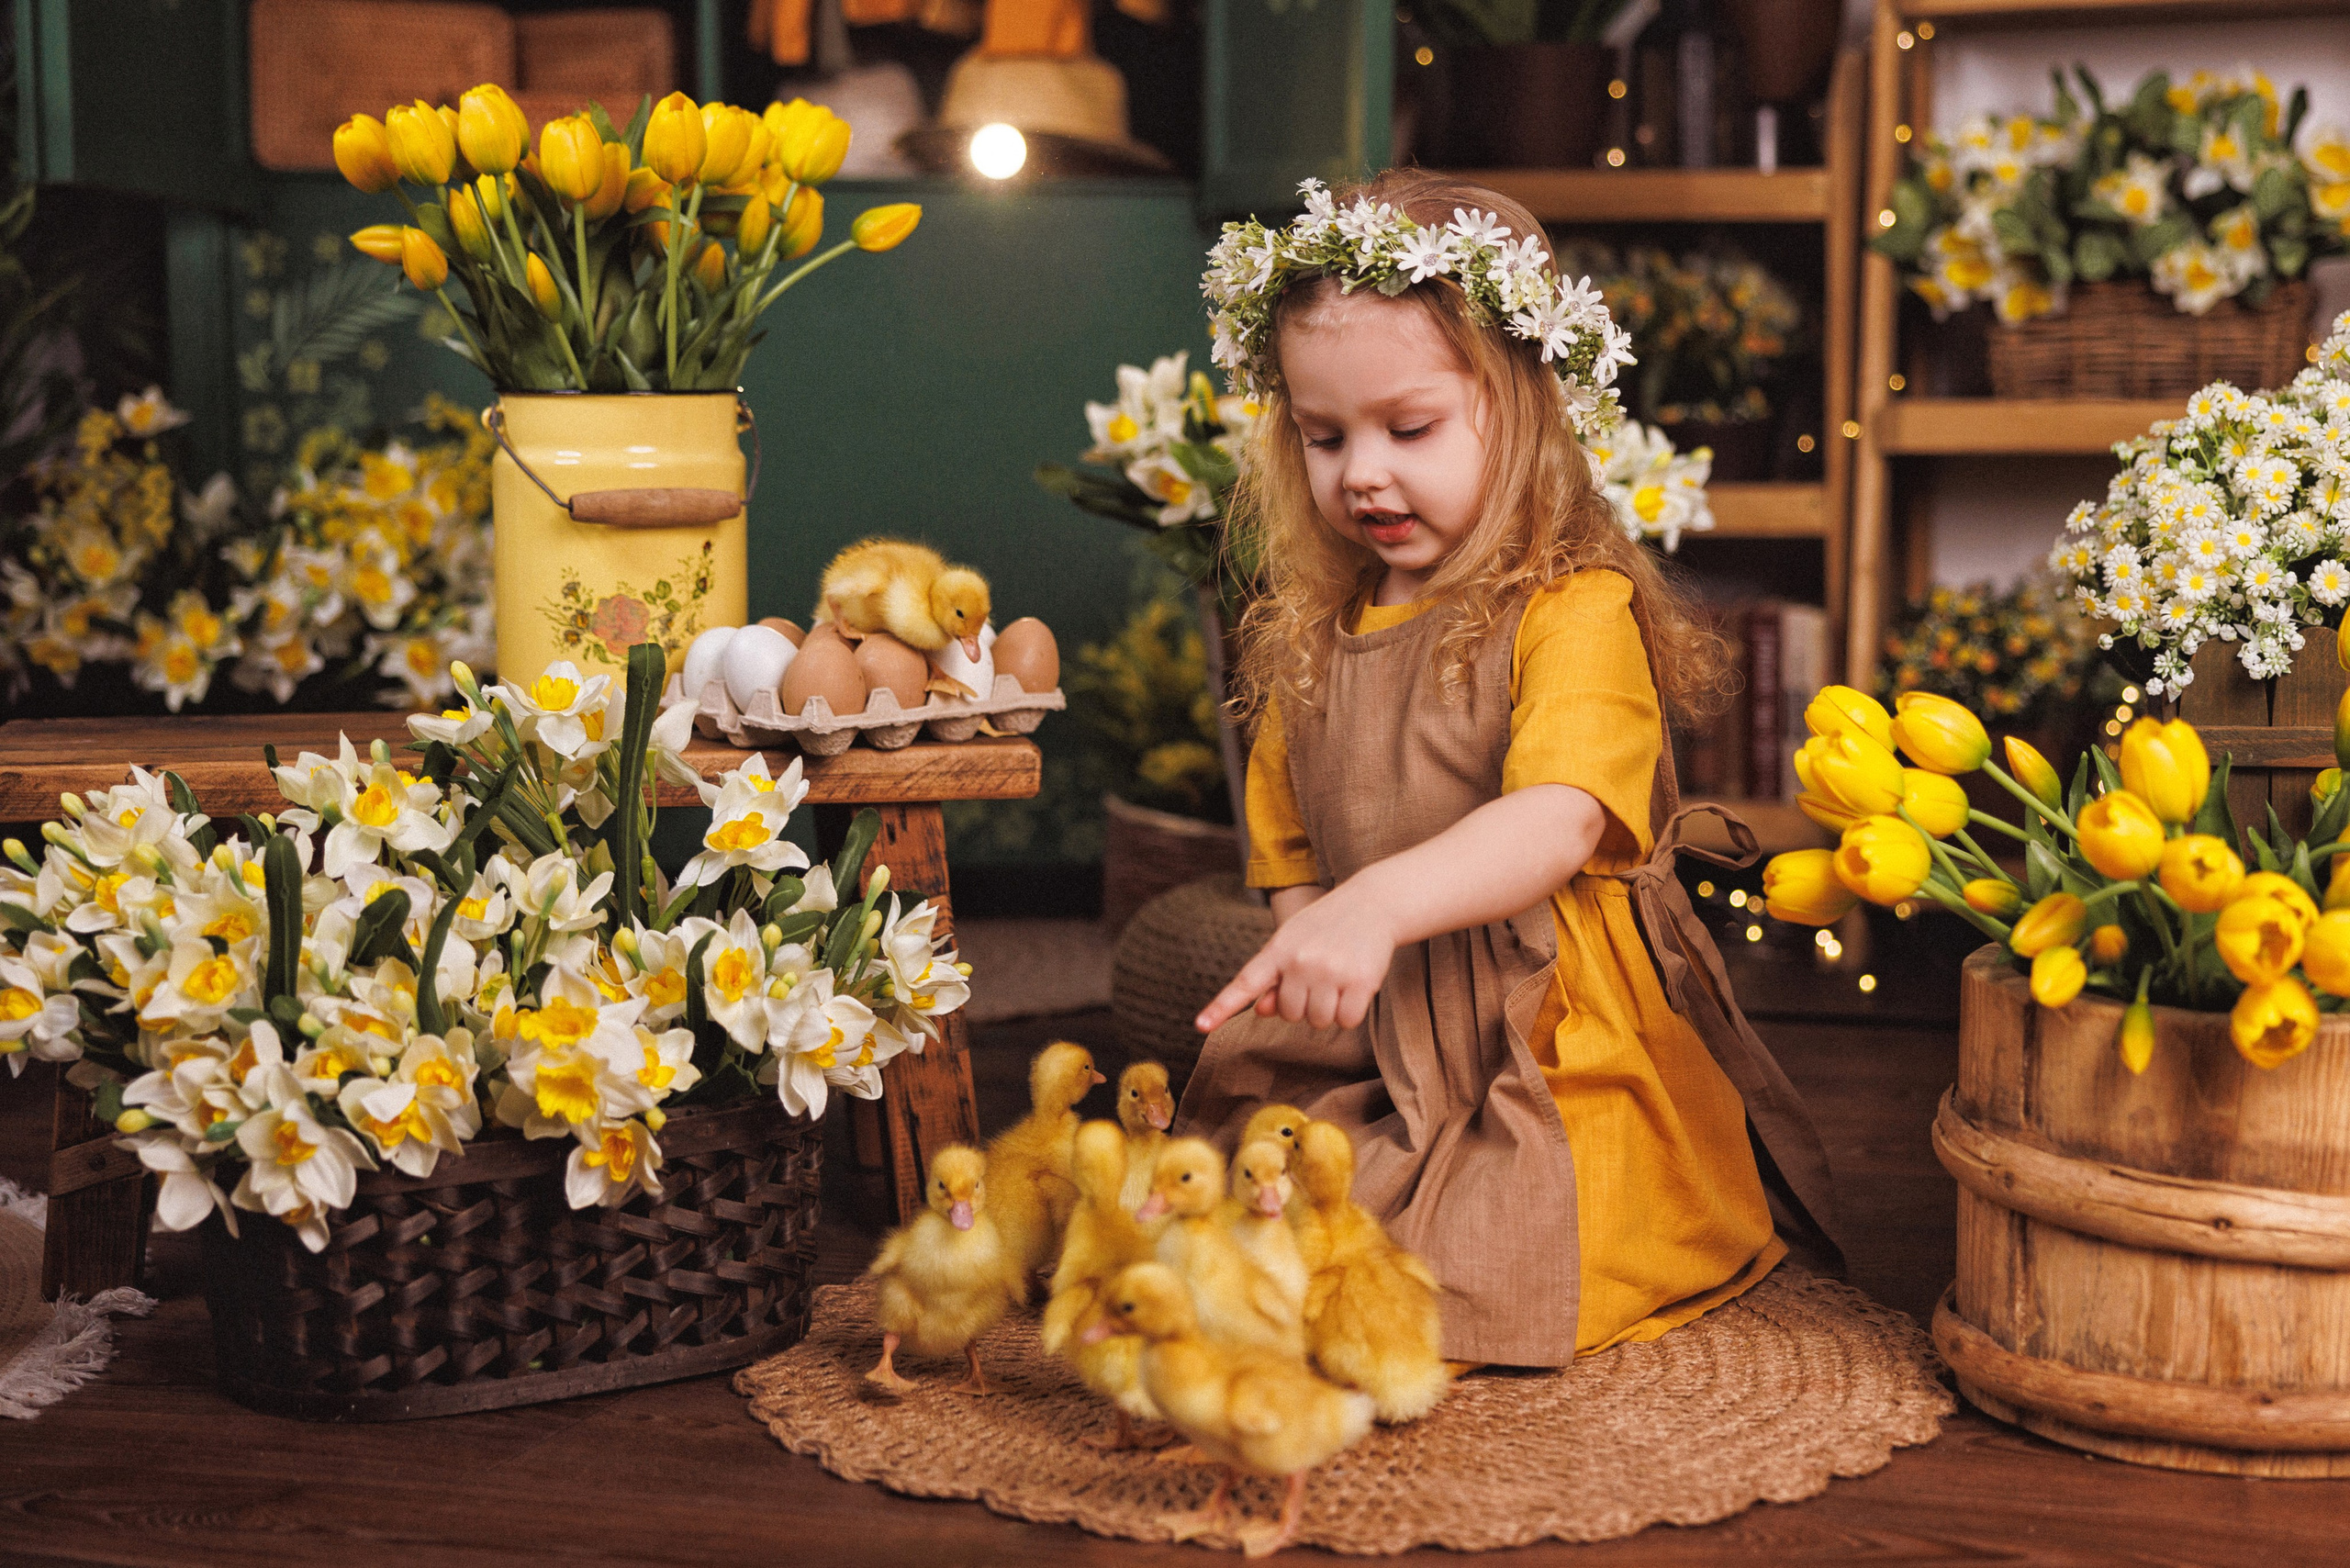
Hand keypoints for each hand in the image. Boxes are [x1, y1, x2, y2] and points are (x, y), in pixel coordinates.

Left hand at [1196, 881, 1396, 1033]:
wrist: (1373, 903)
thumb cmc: (1326, 928)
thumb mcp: (1294, 943)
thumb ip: (1274, 977)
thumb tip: (1261, 1010)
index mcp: (1278, 949)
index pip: (1245, 983)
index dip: (1221, 1007)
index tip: (1201, 1026)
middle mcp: (1301, 961)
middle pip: (1291, 1015)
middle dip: (1305, 1004)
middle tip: (1320, 976)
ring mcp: (1331, 972)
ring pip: (1318, 1021)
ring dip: (1329, 1010)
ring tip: (1338, 978)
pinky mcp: (1360, 981)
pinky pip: (1347, 1021)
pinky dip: (1351, 1012)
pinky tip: (1356, 986)